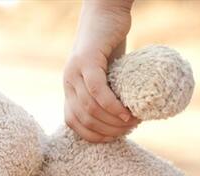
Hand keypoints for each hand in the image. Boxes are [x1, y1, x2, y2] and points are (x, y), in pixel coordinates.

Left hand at [64, 0, 139, 142]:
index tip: (115, 137)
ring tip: (131, 121)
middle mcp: (68, 82)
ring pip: (89, 107)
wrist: (107, 12)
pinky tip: (124, 112)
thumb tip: (122, 120)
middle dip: (106, 131)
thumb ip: (107, 94)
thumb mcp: (107, 74)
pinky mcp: (86, 60)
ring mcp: (74, 71)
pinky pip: (96, 90)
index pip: (73, 123)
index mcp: (70, 88)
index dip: (93, 136)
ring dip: (111, 121)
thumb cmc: (110, 44)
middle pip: (83, 118)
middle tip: (129, 129)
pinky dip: (111, 105)